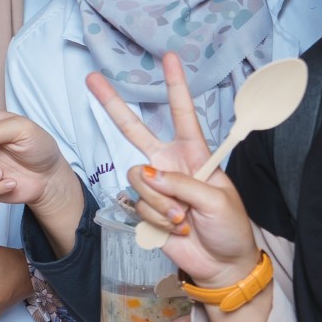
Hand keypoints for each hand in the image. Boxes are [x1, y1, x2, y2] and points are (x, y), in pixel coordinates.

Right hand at [89, 58, 256, 286]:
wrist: (220, 264)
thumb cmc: (229, 227)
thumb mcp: (216, 199)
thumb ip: (182, 183)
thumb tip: (148, 175)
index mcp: (195, 154)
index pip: (183, 113)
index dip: (176, 85)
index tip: (169, 57)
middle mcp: (170, 164)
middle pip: (135, 129)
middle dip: (113, 104)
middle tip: (92, 79)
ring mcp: (155, 186)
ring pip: (137, 179)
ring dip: (159, 202)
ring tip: (182, 218)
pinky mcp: (144, 209)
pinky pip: (137, 205)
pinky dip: (155, 219)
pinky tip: (173, 228)